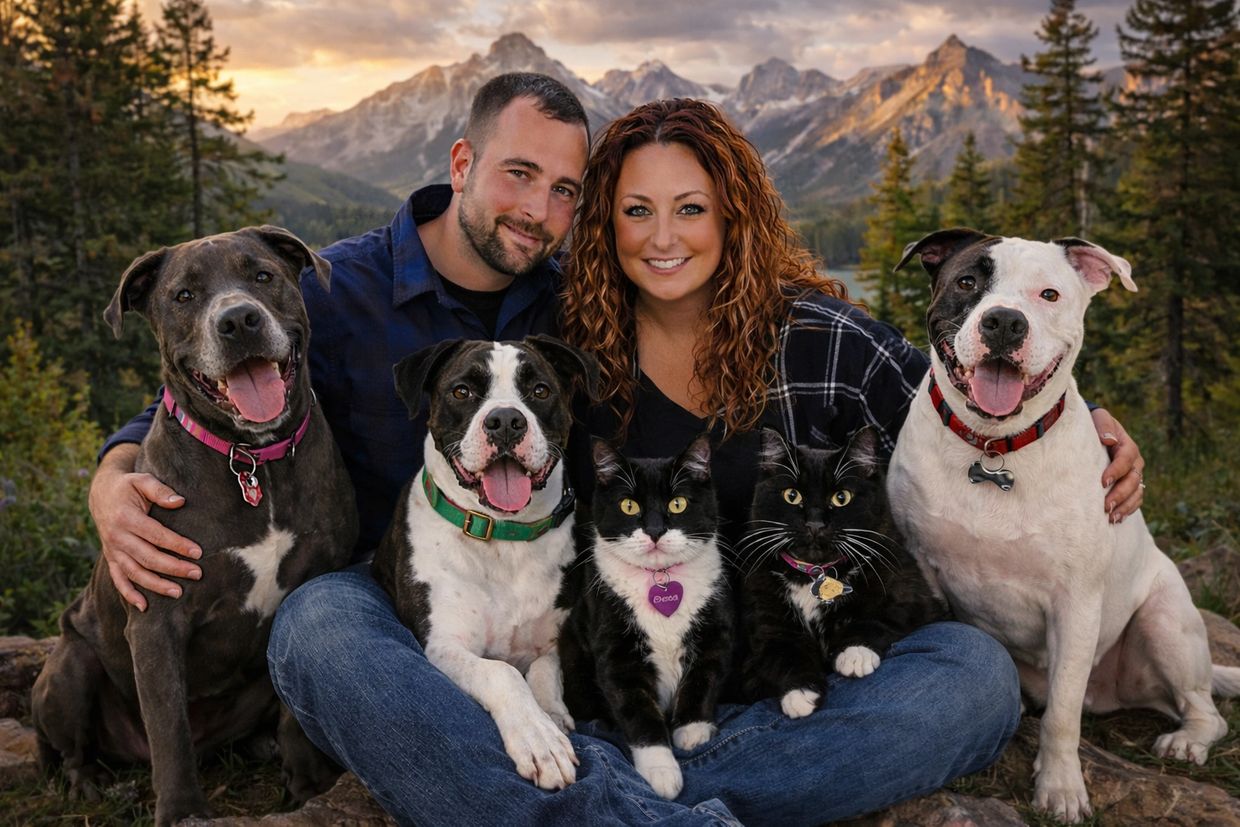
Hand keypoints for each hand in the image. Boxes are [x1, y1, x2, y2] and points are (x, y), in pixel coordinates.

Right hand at [89, 444, 202, 610]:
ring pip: (134, 573)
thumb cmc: (128, 486)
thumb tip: (179, 501)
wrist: (101, 494)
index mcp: (126, 518)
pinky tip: (144, 607)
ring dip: (156, 585)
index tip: (198, 552)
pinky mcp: (111, 558)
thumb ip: (159, 490)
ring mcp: (112, 550)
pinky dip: (129, 594)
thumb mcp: (141, 480)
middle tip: (197, 574)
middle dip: (173, 568)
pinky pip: (118, 579)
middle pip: (148, 557)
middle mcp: (117, 537)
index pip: (156, 535)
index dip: (177, 545)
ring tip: (178, 593)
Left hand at [1090, 408, 1144, 522]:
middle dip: (1120, 494)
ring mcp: (1134, 476)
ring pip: (1136, 493)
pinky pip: (1135, 500)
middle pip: (1133, 480)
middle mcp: (1135, 463)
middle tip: (1105, 506)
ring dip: (1125, 506)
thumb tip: (1108, 439)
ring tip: (1111, 517)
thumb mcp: (1099, 418)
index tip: (1103, 482)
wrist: (1096, 431)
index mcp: (1128, 446)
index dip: (1116, 471)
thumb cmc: (1095, 425)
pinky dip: (1127, 510)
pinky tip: (1116, 519)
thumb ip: (1104, 426)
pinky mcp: (1131, 486)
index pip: (1126, 459)